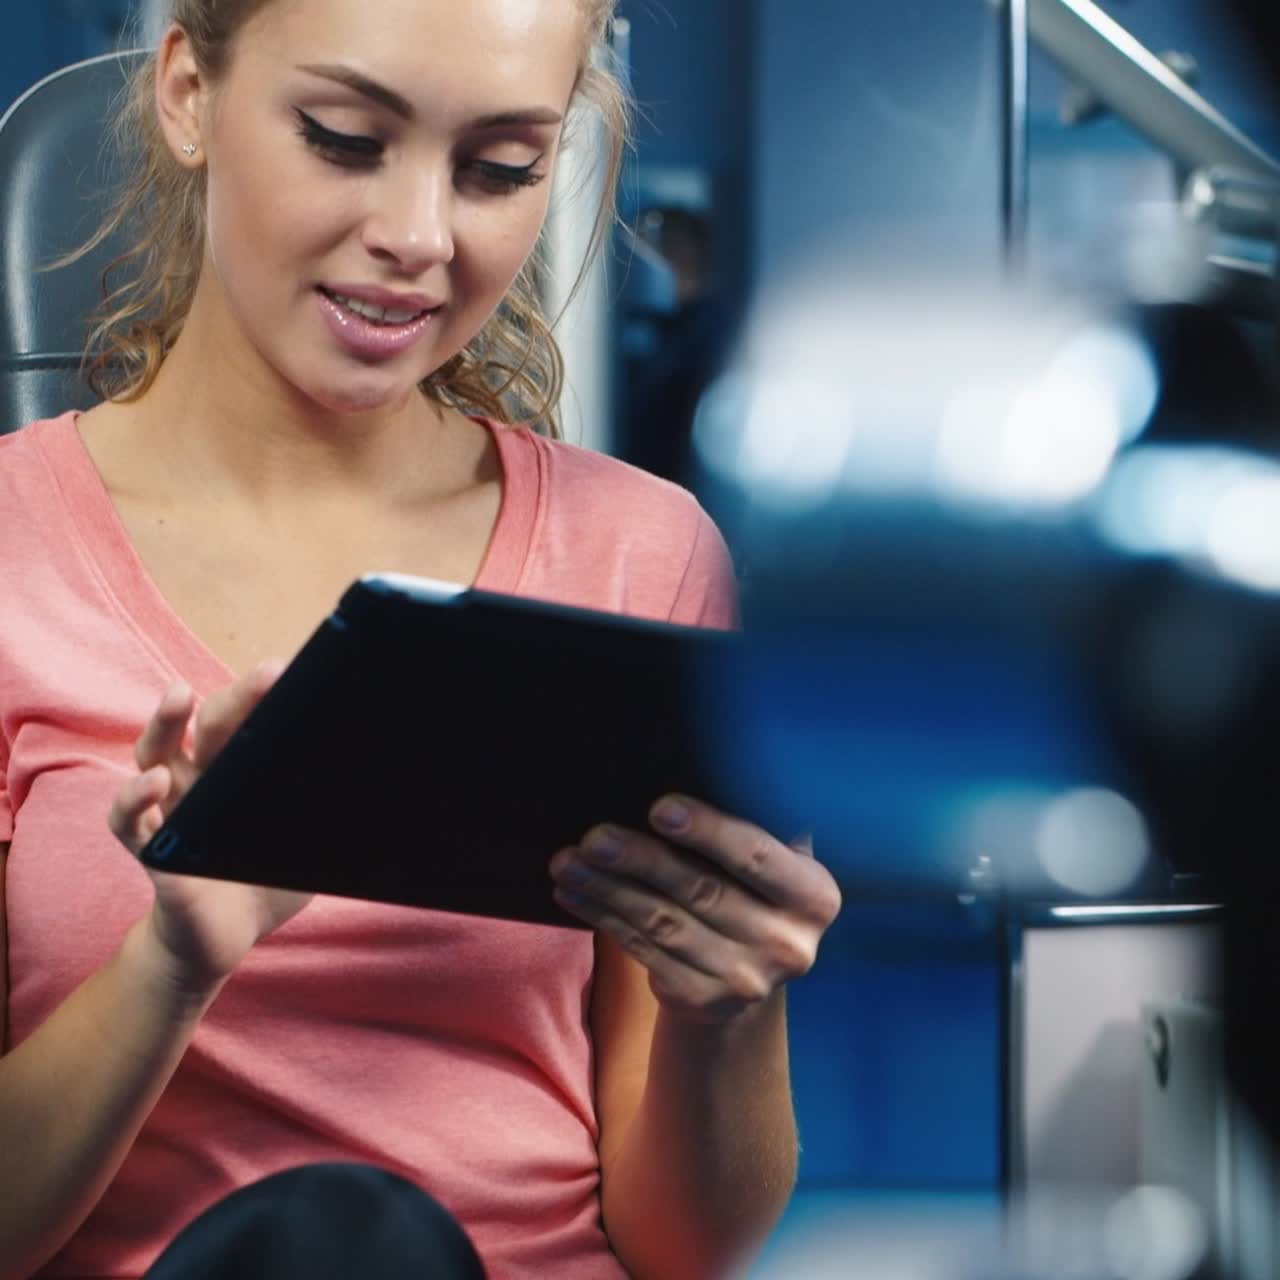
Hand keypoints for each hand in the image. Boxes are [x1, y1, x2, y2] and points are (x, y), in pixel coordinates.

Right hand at [109, 661, 313, 994]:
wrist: (223, 940)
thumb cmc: (265, 880)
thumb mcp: (310, 841)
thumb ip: (335, 812)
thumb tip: (389, 784)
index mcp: (237, 768)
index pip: (251, 720)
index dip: (269, 697)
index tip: (299, 674)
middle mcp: (200, 777)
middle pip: (208, 723)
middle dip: (237, 697)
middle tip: (266, 676)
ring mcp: (170, 808)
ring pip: (155, 752)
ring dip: (166, 722)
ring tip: (182, 697)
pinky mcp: (151, 848)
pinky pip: (128, 820)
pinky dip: (134, 799)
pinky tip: (154, 784)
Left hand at [550, 797, 841, 1022]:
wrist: (748, 974)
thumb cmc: (752, 890)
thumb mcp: (774, 864)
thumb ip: (754, 827)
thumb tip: (694, 771)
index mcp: (814, 896)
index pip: (758, 857)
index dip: (709, 831)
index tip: (660, 808)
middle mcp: (789, 944)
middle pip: (702, 892)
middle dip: (641, 860)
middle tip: (594, 837)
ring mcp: (744, 979)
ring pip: (663, 923)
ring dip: (608, 889)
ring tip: (568, 861)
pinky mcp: (701, 1000)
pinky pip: (642, 950)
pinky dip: (603, 917)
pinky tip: (573, 893)